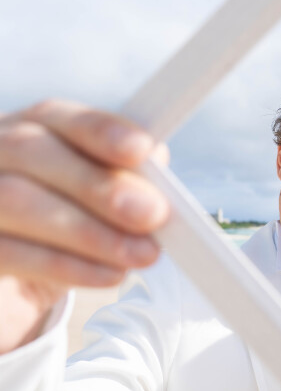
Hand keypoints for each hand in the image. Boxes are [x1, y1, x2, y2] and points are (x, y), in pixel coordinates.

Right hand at [0, 99, 168, 353]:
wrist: (19, 263)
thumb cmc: (70, 213)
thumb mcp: (97, 190)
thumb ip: (125, 173)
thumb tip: (156, 166)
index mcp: (29, 127)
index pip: (58, 116)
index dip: (100, 130)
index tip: (142, 149)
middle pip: (32, 152)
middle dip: (99, 185)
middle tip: (153, 215)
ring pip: (17, 200)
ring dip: (90, 233)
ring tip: (143, 253)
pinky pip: (9, 252)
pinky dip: (67, 266)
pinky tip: (110, 274)